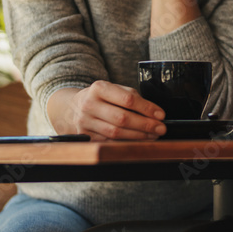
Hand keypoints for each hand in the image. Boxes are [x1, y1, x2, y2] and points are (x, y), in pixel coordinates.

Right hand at [51, 81, 166, 140]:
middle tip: (161, 128)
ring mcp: (85, 122)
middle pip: (122, 118)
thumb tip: (154, 112)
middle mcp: (89, 105)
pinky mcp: (86, 136)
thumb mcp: (112, 89)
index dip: (147, 108)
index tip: (161, 114)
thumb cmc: (99, 97)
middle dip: (145, 125)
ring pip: (116, 133)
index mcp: (98, 88)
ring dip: (138, 136)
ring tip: (153, 135)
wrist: (71, 107)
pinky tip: (139, 141)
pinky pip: (109, 142)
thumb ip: (131, 97)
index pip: (127, 99)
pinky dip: (127, 143)